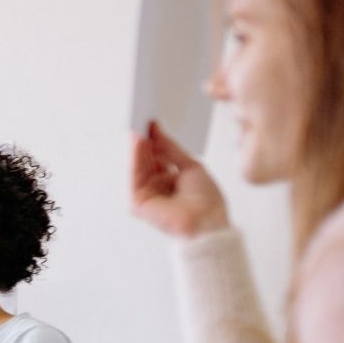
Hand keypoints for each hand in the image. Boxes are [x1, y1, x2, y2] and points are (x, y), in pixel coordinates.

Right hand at [131, 121, 229, 238]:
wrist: (208, 223)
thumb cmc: (206, 200)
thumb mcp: (191, 166)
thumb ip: (171, 150)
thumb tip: (156, 132)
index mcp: (171, 181)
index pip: (159, 157)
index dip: (155, 140)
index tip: (152, 123)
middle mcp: (157, 187)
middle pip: (147, 160)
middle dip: (145, 141)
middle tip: (143, 120)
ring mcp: (146, 194)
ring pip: (139, 166)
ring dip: (138, 146)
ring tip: (140, 127)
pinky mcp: (138, 202)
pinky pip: (136, 176)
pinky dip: (136, 158)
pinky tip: (140, 142)